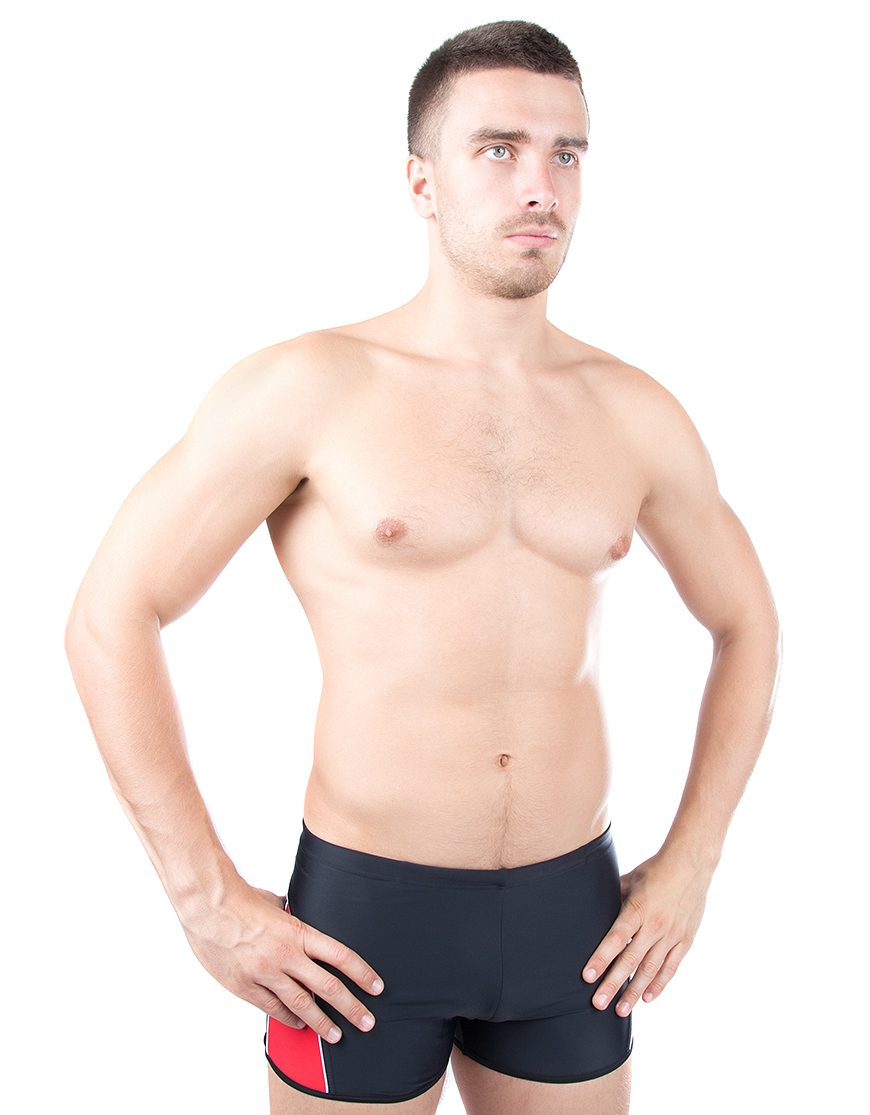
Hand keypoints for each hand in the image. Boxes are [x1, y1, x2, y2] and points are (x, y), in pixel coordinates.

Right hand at [178, 879, 384, 1043]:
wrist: (208, 905)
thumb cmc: (239, 899)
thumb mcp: (274, 903)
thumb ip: (288, 916)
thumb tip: (293, 913)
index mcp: (298, 932)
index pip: (341, 956)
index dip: (362, 973)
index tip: (376, 987)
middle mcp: (286, 955)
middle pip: (327, 987)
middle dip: (351, 1007)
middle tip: (367, 1022)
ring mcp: (265, 972)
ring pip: (301, 1004)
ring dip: (321, 1022)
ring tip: (335, 1034)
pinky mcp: (244, 985)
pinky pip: (271, 1008)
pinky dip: (287, 1018)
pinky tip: (298, 1025)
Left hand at [581, 850, 712, 1016]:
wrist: (691, 865)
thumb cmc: (655, 870)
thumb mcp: (630, 880)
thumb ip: (613, 898)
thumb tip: (593, 910)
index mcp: (637, 908)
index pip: (616, 939)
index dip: (601, 959)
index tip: (587, 976)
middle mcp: (655, 925)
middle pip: (630, 960)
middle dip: (613, 984)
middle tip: (598, 1003)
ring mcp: (672, 935)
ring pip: (650, 970)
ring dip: (634, 991)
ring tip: (620, 1010)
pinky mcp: (685, 940)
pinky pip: (670, 968)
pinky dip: (658, 984)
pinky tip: (646, 998)